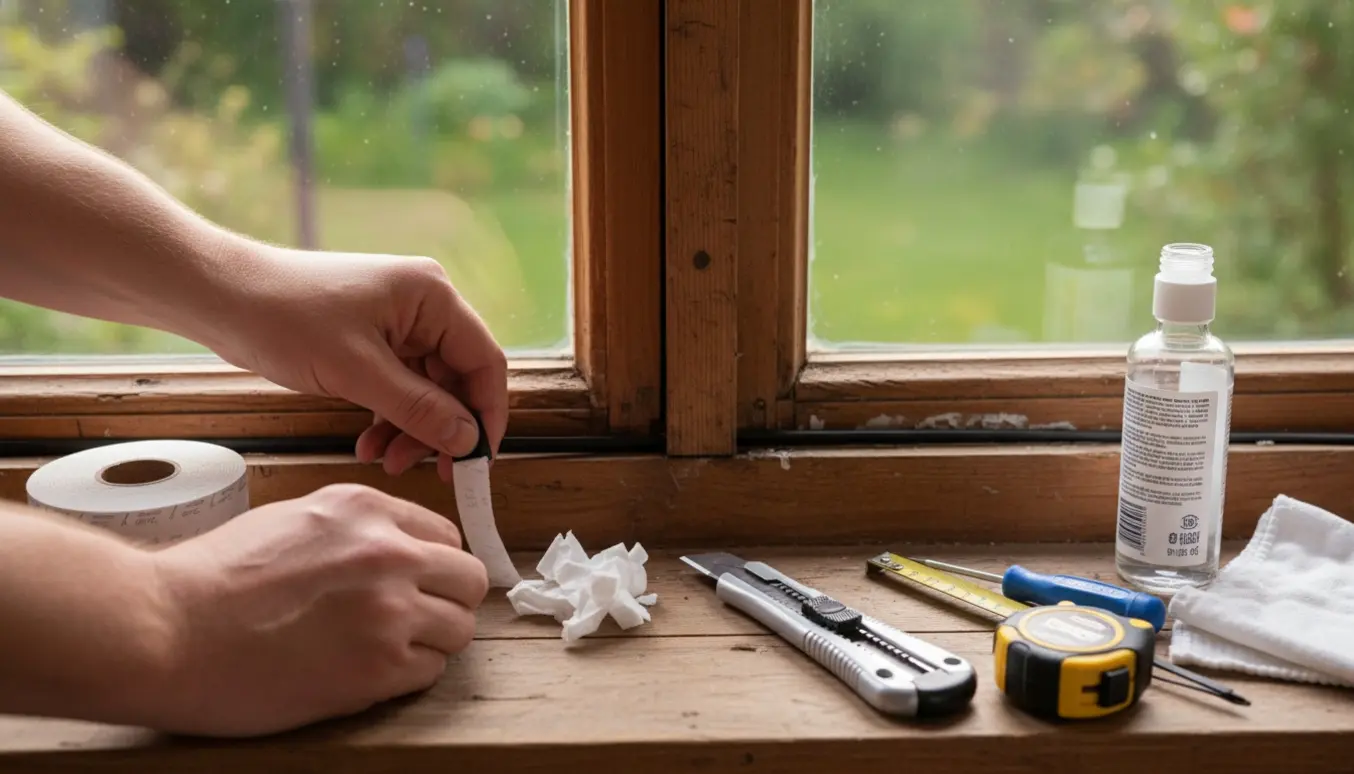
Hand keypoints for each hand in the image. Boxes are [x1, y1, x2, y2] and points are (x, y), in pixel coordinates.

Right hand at [147, 483, 488, 736]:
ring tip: (384, 650)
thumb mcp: (293, 520)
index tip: (418, 584)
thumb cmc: (212, 580)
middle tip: (415, 621)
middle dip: (447, 601)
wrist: (164, 630)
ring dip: (431, 642)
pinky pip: (430, 671)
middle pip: (468, 580)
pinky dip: (407, 676)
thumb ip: (355, 528)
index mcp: (366, 509)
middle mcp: (388, 552)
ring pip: (459, 628)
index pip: (446, 535)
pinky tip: (366, 673)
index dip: (433, 565)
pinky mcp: (378, 667)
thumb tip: (398, 546)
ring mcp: (388, 610)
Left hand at [208, 244, 508, 478]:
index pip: (484, 361)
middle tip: (428, 470)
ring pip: (428, 389)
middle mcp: (423, 305)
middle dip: (441, 428)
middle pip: (457, 379)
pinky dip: (390, 417)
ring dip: (413, 428)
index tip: (477, 460)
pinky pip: (399, 386)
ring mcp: (398, 322)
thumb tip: (468, 440)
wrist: (221, 296)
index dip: (487, 414)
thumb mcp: (356, 371)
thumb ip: (419, 408)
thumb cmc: (283, 316)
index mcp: (432, 296)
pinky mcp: (372, 339)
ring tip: (387, 460)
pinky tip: (370, 443)